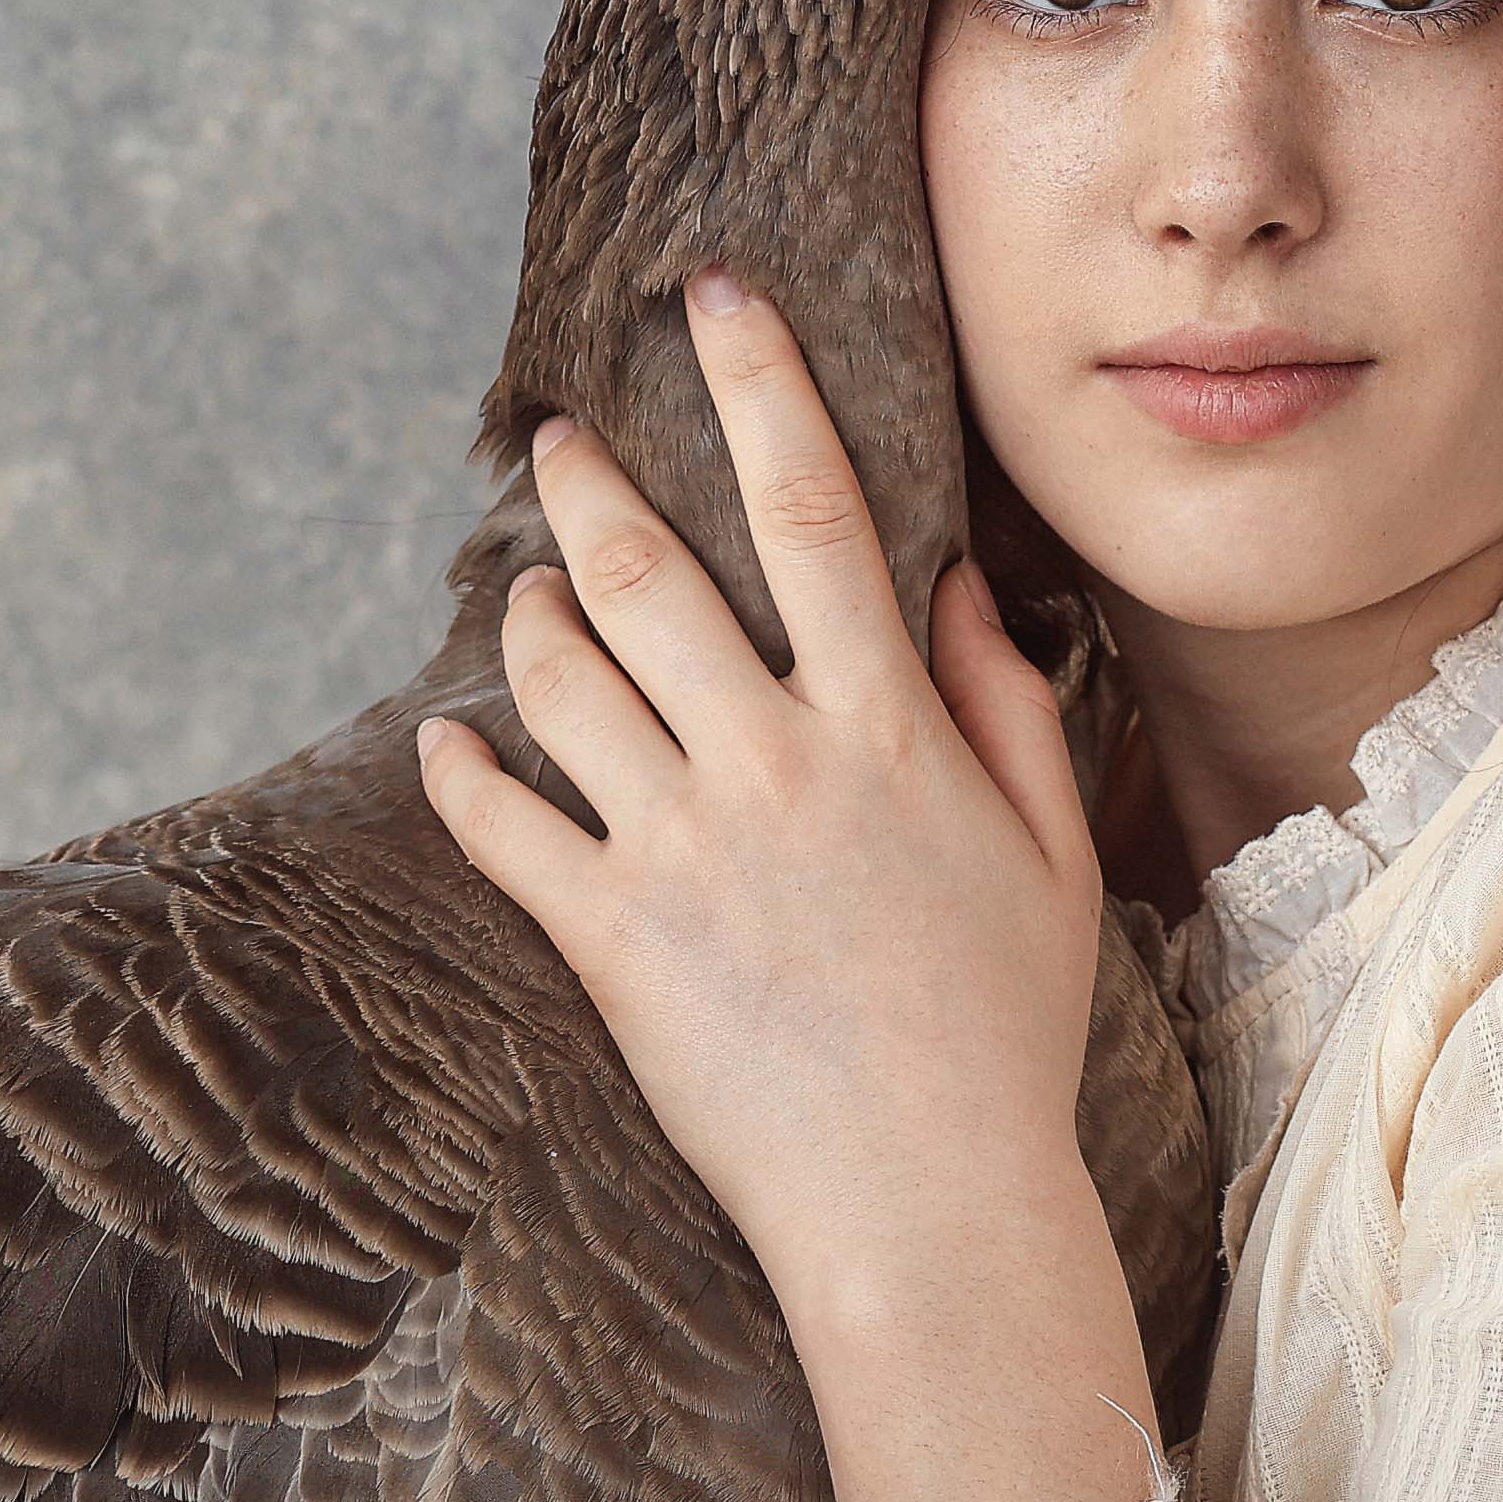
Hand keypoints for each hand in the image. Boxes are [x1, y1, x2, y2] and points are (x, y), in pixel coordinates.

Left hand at [418, 277, 1168, 1501]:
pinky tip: (448, 744)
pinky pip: (504, 828)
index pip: (816, 506)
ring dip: (528, 616)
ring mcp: (683, 847)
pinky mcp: (612, 938)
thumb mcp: (1054, 858)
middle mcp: (774, 761)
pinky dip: (463, 775)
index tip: (714, 293)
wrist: (931, 1207)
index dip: (762, 380)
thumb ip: (1007, 709)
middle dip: (591, 482)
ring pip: (565, 680)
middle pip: (651, 571)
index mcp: (889, 726)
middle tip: (556, 435)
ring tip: (519, 590)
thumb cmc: (1004, 1039)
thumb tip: (961, 588)